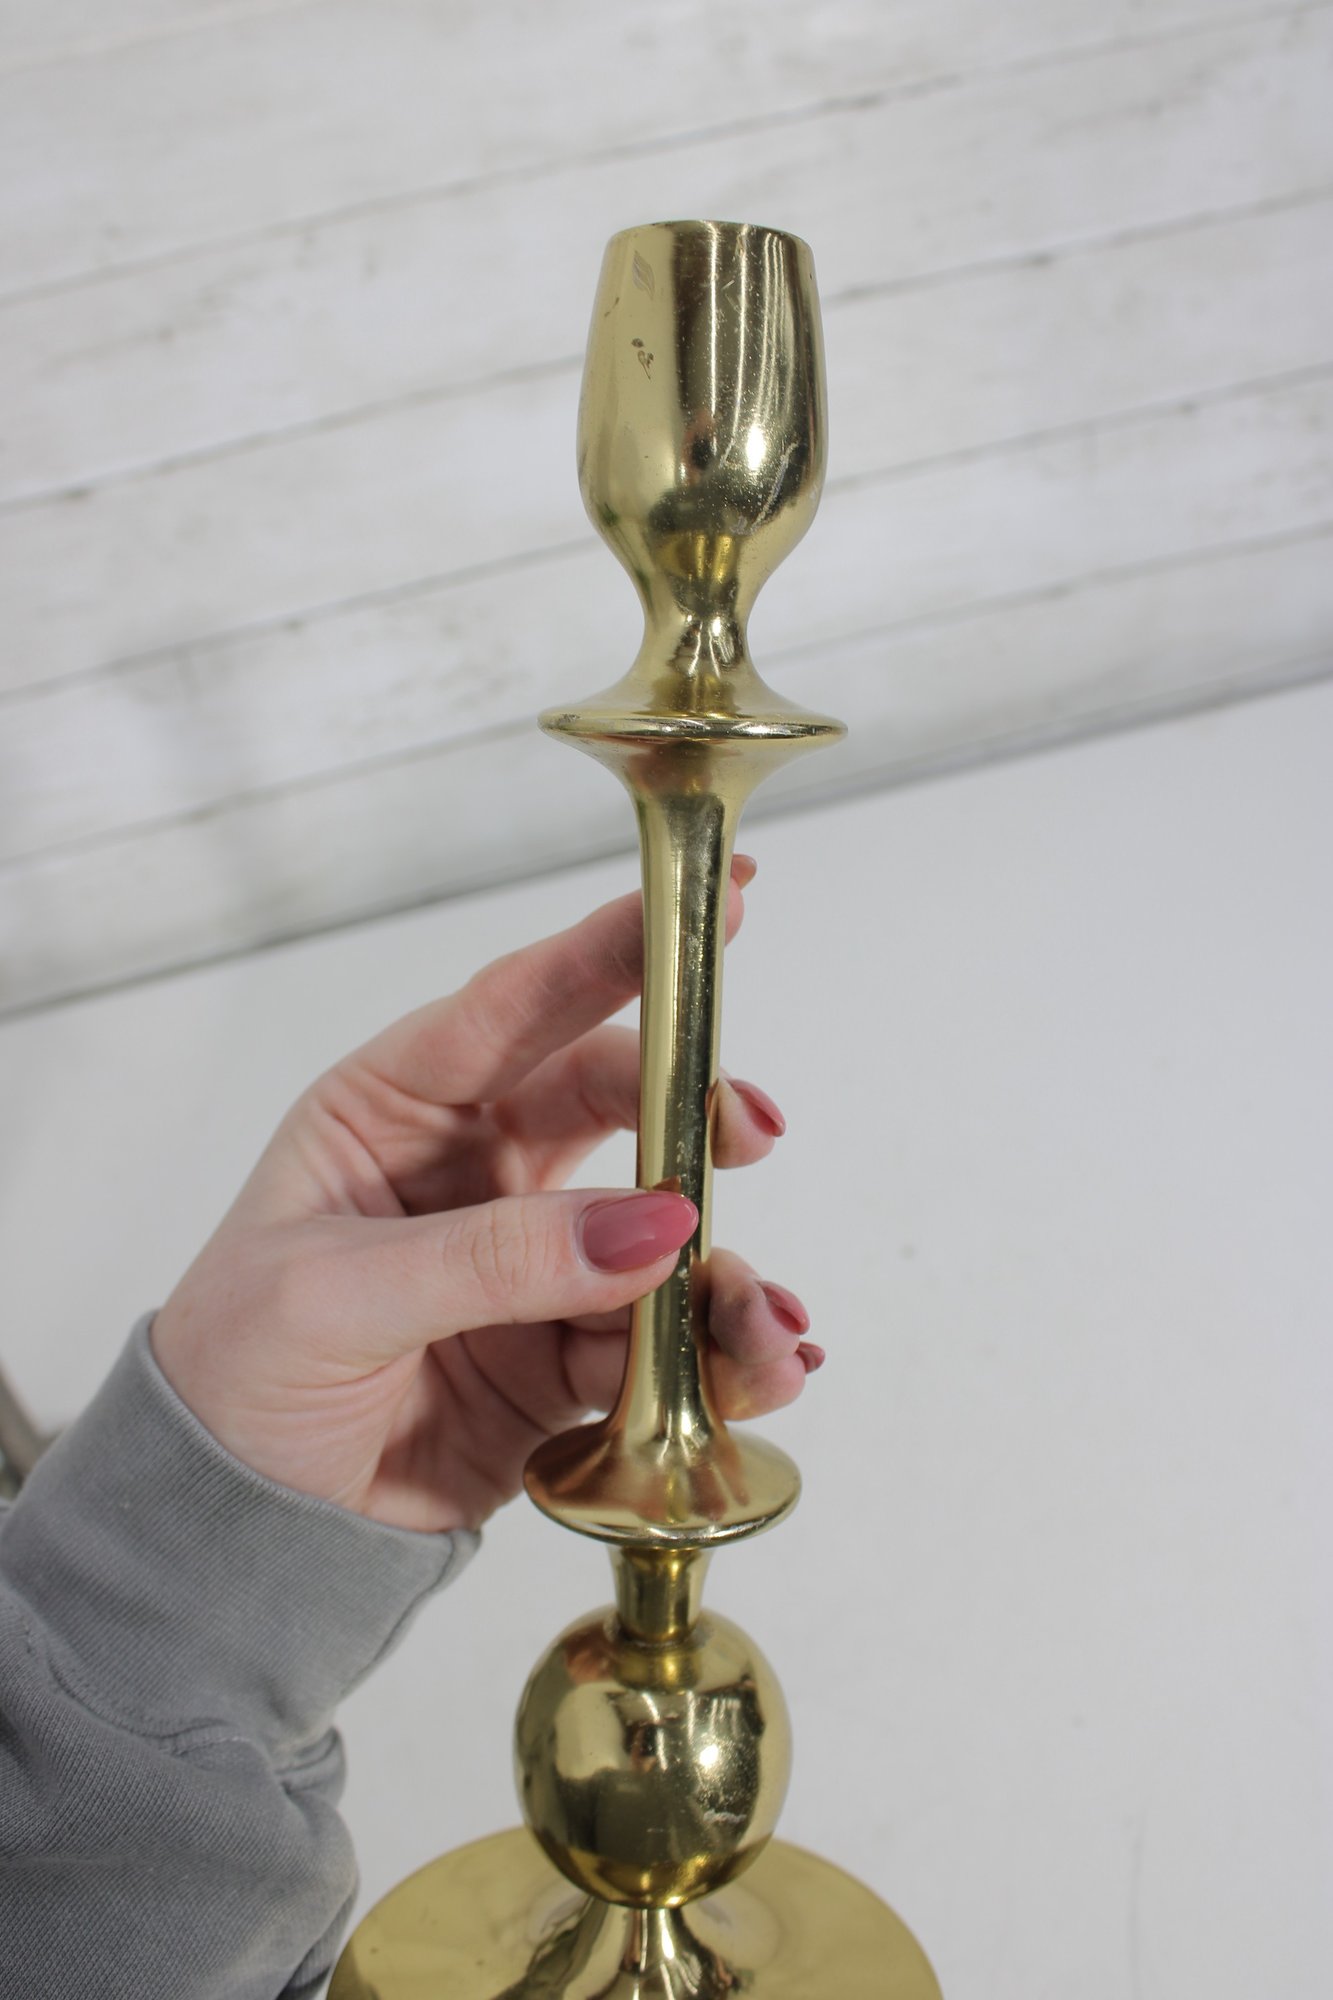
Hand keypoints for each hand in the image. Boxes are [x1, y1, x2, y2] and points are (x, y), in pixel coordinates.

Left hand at [151, 861, 821, 1533]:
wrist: (238, 1531)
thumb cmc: (238, 1373)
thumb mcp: (336, 1295)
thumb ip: (493, 1257)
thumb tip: (658, 1223)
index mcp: (397, 1108)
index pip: (516, 1006)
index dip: (615, 948)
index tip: (719, 905)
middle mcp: (478, 1166)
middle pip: (615, 1107)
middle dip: (693, 1113)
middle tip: (750, 1136)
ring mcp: (531, 1261)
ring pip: (658, 1233)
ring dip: (724, 1274)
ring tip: (767, 1332)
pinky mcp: (567, 1356)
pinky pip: (663, 1340)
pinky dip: (723, 1356)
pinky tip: (768, 1372)